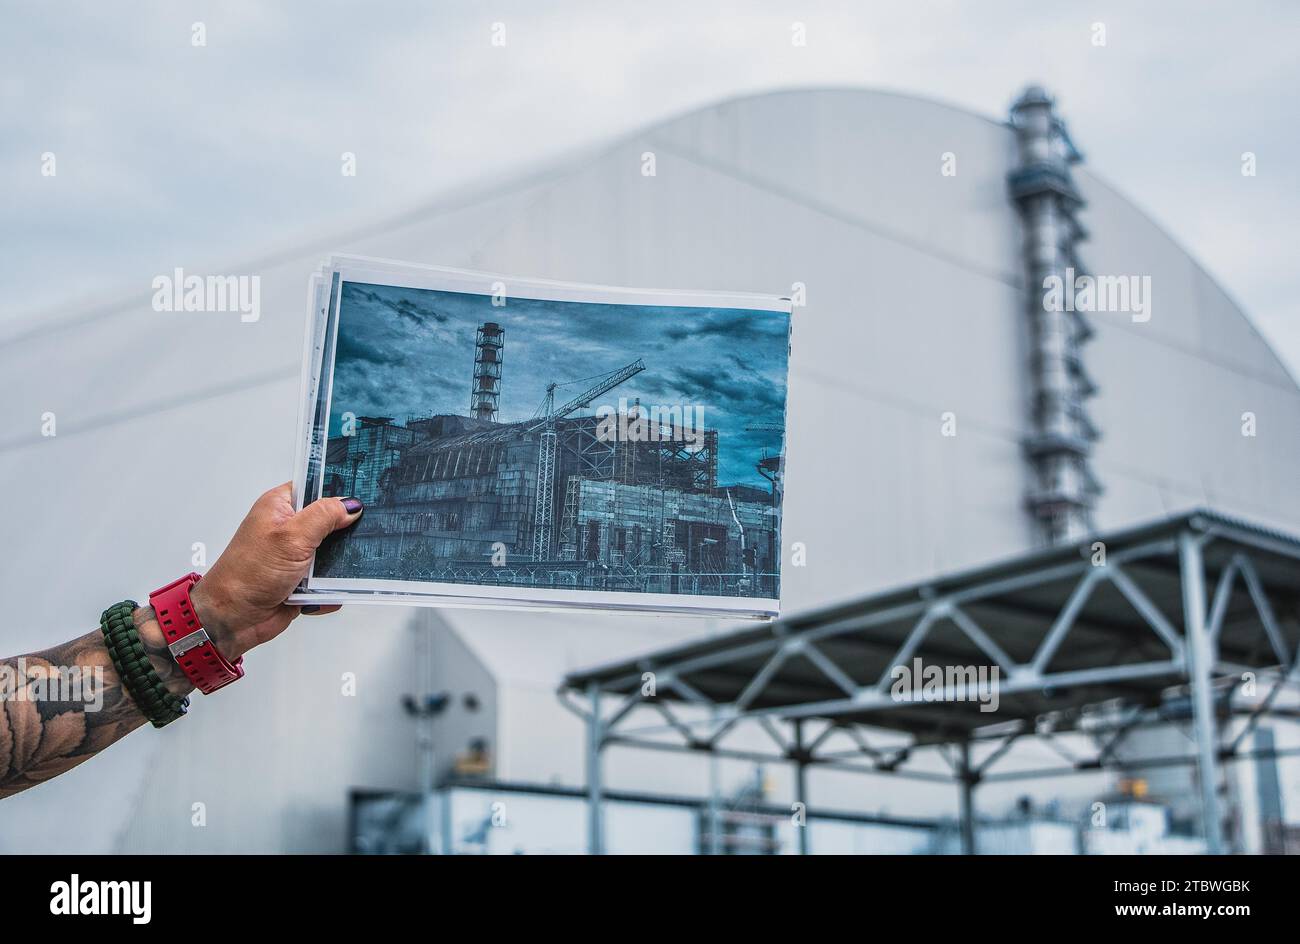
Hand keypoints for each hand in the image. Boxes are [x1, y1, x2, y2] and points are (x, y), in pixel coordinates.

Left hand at [188, 483, 362, 659]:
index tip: (363, 494)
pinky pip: (329, 579)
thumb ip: (324, 516)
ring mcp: (296, 554)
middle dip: (344, 532)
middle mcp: (288, 528)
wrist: (233, 619)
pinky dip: (329, 588)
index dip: (338, 488)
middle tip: (357, 535)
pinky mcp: (302, 579)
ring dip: (336, 565)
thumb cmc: (246, 575)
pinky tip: (320, 593)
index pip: (316, 486)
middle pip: (331, 520)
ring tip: (333, 570)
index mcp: (280, 506)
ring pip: (334, 552)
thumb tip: (350, 505)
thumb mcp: (291, 537)